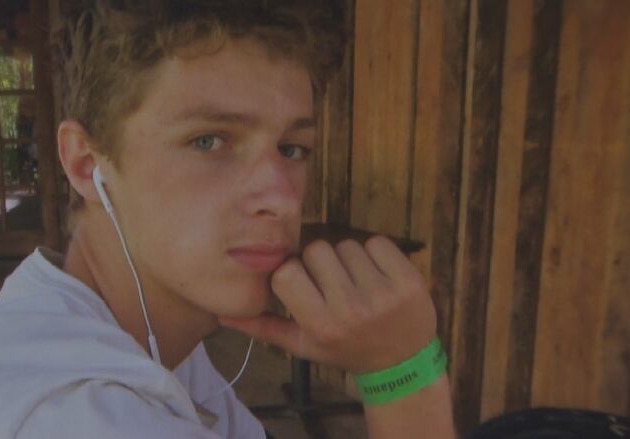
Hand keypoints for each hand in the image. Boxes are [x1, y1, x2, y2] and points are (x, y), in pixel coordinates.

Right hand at [220, 236, 436, 372]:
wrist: (402, 363)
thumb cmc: (345, 349)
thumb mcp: (303, 345)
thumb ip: (264, 328)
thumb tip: (220, 315)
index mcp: (321, 324)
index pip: (287, 272)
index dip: (293, 272)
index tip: (304, 284)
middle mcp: (351, 309)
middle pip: (317, 249)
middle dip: (321, 261)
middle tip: (332, 282)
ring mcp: (383, 293)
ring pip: (346, 244)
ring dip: (348, 258)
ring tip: (356, 282)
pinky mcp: (409, 280)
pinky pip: (377, 242)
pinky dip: (374, 253)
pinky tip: (376, 275)